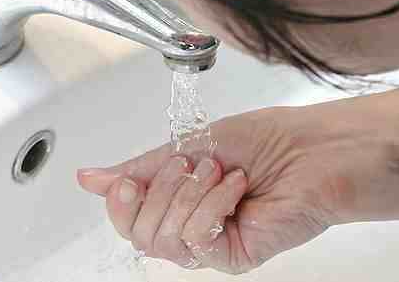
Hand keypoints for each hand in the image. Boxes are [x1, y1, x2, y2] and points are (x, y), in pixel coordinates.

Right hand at [77, 81, 398, 273]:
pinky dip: (212, 205)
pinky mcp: (231, 257)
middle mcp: (189, 226)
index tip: (129, 180)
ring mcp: (210, 245)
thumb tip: (90, 177)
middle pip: (138, 234)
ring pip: (163, 240)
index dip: (120, 201)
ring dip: (190, 193)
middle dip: (162, 188)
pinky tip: (236, 188)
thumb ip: (140, 167)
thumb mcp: (189, 145)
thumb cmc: (263, 141)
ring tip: (221, 171)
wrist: (308, 149)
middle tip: (195, 162)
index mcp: (176, 199)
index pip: (126, 218)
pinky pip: (196, 240)